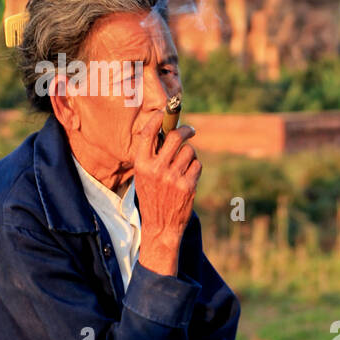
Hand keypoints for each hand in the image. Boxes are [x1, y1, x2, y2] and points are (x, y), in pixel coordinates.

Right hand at [133, 112, 200, 274]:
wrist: (160, 226)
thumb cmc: (152, 197)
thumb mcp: (143, 176)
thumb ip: (152, 156)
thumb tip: (169, 131)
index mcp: (141, 165)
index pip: (148, 133)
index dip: (157, 119)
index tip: (164, 112)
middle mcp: (156, 169)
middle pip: (175, 137)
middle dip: (185, 130)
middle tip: (189, 131)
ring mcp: (173, 177)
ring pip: (189, 151)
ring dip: (190, 154)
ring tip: (184, 164)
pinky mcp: (188, 185)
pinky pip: (197, 165)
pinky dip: (195, 168)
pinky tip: (188, 177)